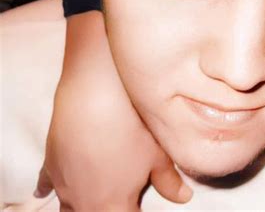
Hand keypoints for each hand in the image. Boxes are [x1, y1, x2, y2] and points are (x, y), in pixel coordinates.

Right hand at [35, 11, 191, 210]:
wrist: (96, 98)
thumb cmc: (131, 127)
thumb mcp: (158, 155)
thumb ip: (169, 181)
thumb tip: (184, 196)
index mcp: (112, 206)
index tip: (140, 207)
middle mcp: (84, 202)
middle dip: (107, 211)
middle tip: (120, 201)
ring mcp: (64, 183)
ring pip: (66, 210)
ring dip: (79, 208)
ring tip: (90, 202)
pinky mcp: (51, 161)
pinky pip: (47, 182)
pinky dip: (49, 187)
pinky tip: (46, 189)